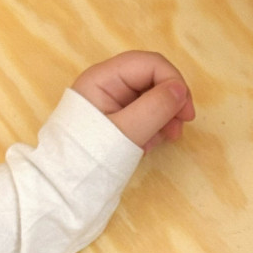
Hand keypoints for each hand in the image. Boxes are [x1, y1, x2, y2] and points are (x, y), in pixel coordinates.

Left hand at [72, 51, 194, 151]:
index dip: (173, 82)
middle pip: (152, 79)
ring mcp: (113, 103)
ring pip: (151, 98)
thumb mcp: (125, 132)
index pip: (149, 64)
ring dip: (165, 116)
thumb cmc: (89, 159)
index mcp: (103, 78)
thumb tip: (180, 89)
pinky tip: (149, 145)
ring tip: (165, 140)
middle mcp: (108, 85)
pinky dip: (154, 127)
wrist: (66, 188)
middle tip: (180, 128)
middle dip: (171, 101)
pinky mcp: (118, 120)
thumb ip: (154, 108)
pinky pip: (145, 115)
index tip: (187, 113)